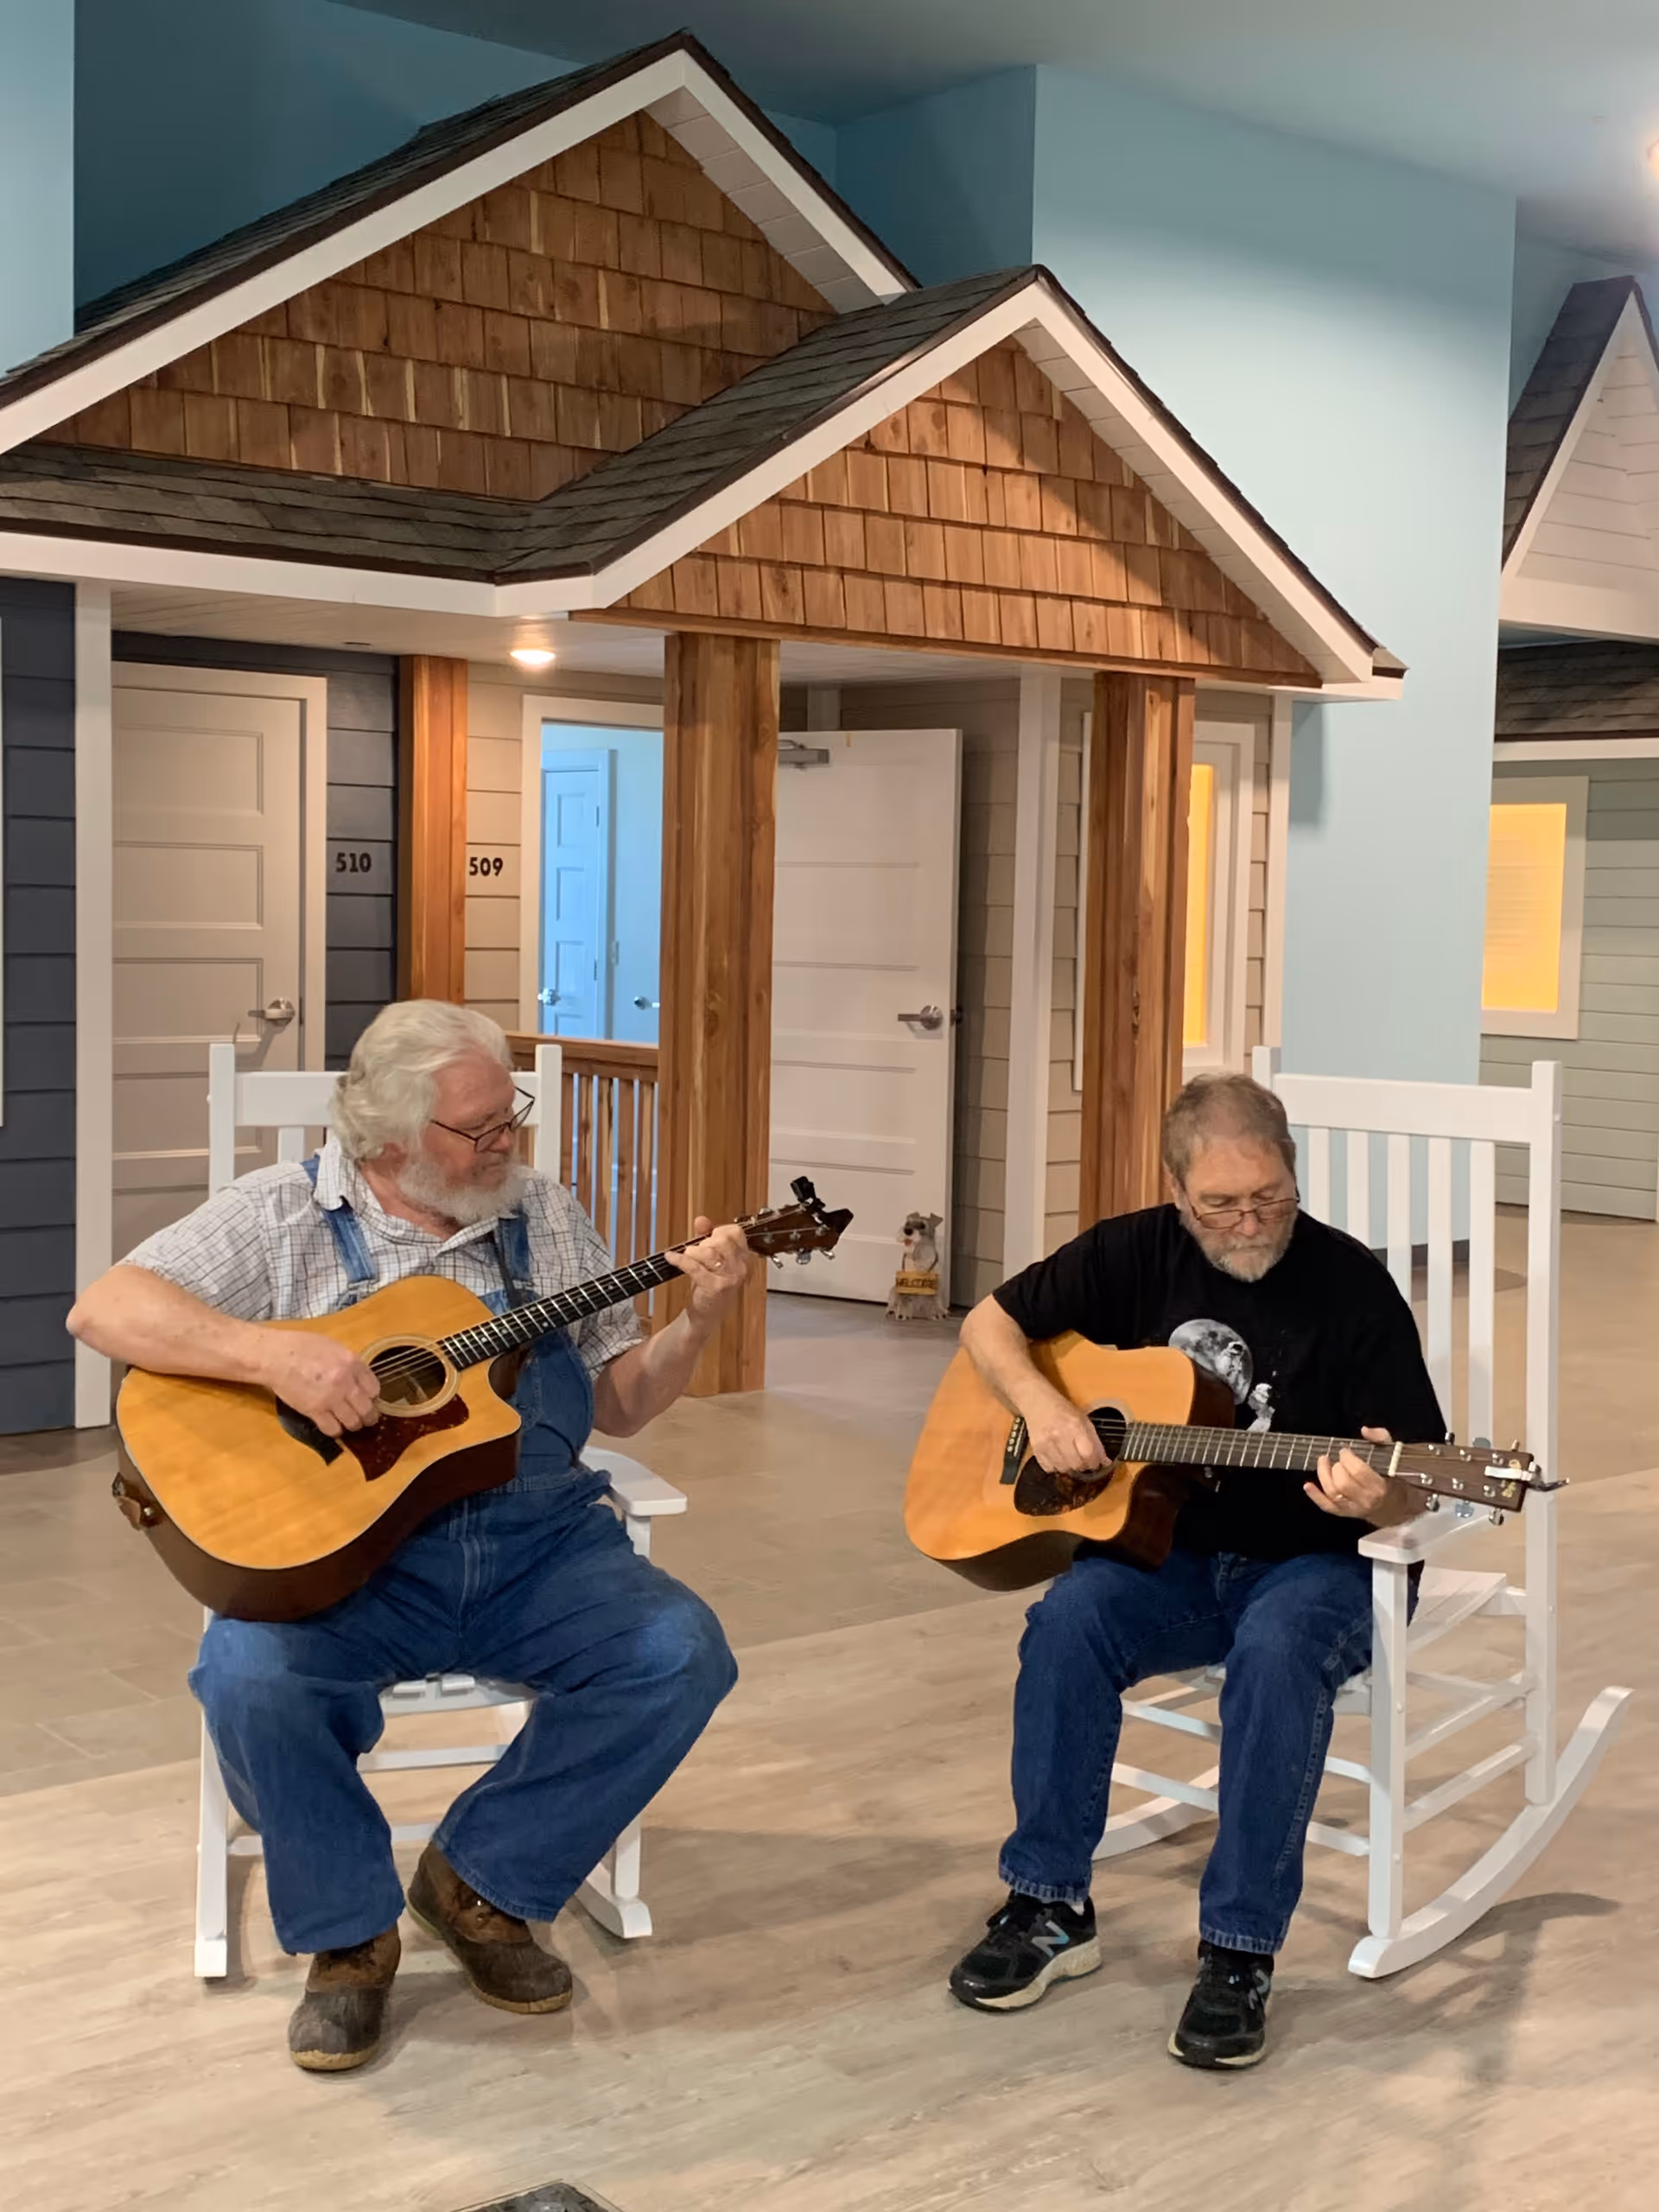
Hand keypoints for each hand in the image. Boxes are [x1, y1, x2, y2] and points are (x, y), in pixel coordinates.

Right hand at [256, 1329, 380, 1435]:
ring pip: (353, 1422)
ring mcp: (330, 1398)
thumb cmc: (302, 1347)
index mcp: (352, 1363)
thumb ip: (350, 1364)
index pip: (374, 1388)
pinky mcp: (314, 1411)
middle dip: (369, 1416)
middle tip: (367, 1418)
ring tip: (351, 1424)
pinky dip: (336, 1430)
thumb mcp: (334, 1347)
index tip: (369, 1399)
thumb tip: (360, 1379)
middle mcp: (345, 1382)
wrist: (276, 1356)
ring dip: (354, 1425)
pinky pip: (332, 1429)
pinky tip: (334, 1426)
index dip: (373, 1396)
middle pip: (367, 1409)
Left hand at [665, 1217, 751, 1328]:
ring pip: (709, 1251)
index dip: (719, 1231)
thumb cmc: (711, 1286)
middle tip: (697, 1253)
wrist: (706, 1316)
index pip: (736, 1233)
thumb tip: (701, 1220)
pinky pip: (694, 1266)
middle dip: (704, 1243)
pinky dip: (679, 1260)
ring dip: (692, 1252)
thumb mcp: (712, 1259)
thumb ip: (707, 1236)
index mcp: (745, 1259)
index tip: (708, 1237)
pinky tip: (671, 1257)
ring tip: (688, 1257)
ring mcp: (730, 1278)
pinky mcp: (715, 1287)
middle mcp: (741, 1268)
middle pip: (721, 1240)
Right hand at [1023, 1394, 1108, 1475]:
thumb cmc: (1063, 1409)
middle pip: (1076, 1464)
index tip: (1096, 1464)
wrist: (1037, 1401)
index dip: (1095, 1463)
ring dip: (1070, 1467)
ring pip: (1063, 1469)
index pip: (1088, 1454)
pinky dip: (1055, 1467)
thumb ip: (1095, 1441)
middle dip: (1083, 1466)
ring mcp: (1045, 1443)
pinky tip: (1058, 1458)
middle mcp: (1059, 1435)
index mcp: (1075, 1425)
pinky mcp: (1035, 1449)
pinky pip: (1048, 1468)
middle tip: (1083, 1461)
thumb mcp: (1084, 1420)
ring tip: (1070, 1458)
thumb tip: (1105, 1462)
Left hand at [1305, 1427, 1406, 1523]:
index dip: (1347, 1458)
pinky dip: (1315, 1496)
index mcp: (1380, 1487)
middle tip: (1338, 1458)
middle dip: (1336, 1466)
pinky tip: (1307, 1485)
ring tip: (1323, 1461)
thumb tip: (1364, 1430)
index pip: (1358, 1472)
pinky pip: (1327, 1507)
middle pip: (1343, 1483)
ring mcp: (1354, 1509)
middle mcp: (1366, 1500)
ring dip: (1323, 1475)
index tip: (1345, 1450)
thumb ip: (1381, 1439)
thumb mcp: (1393, 1457)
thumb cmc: (1393, 1479)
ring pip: (1333, 1493)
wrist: (1396, 1506)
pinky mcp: (1345, 1513)